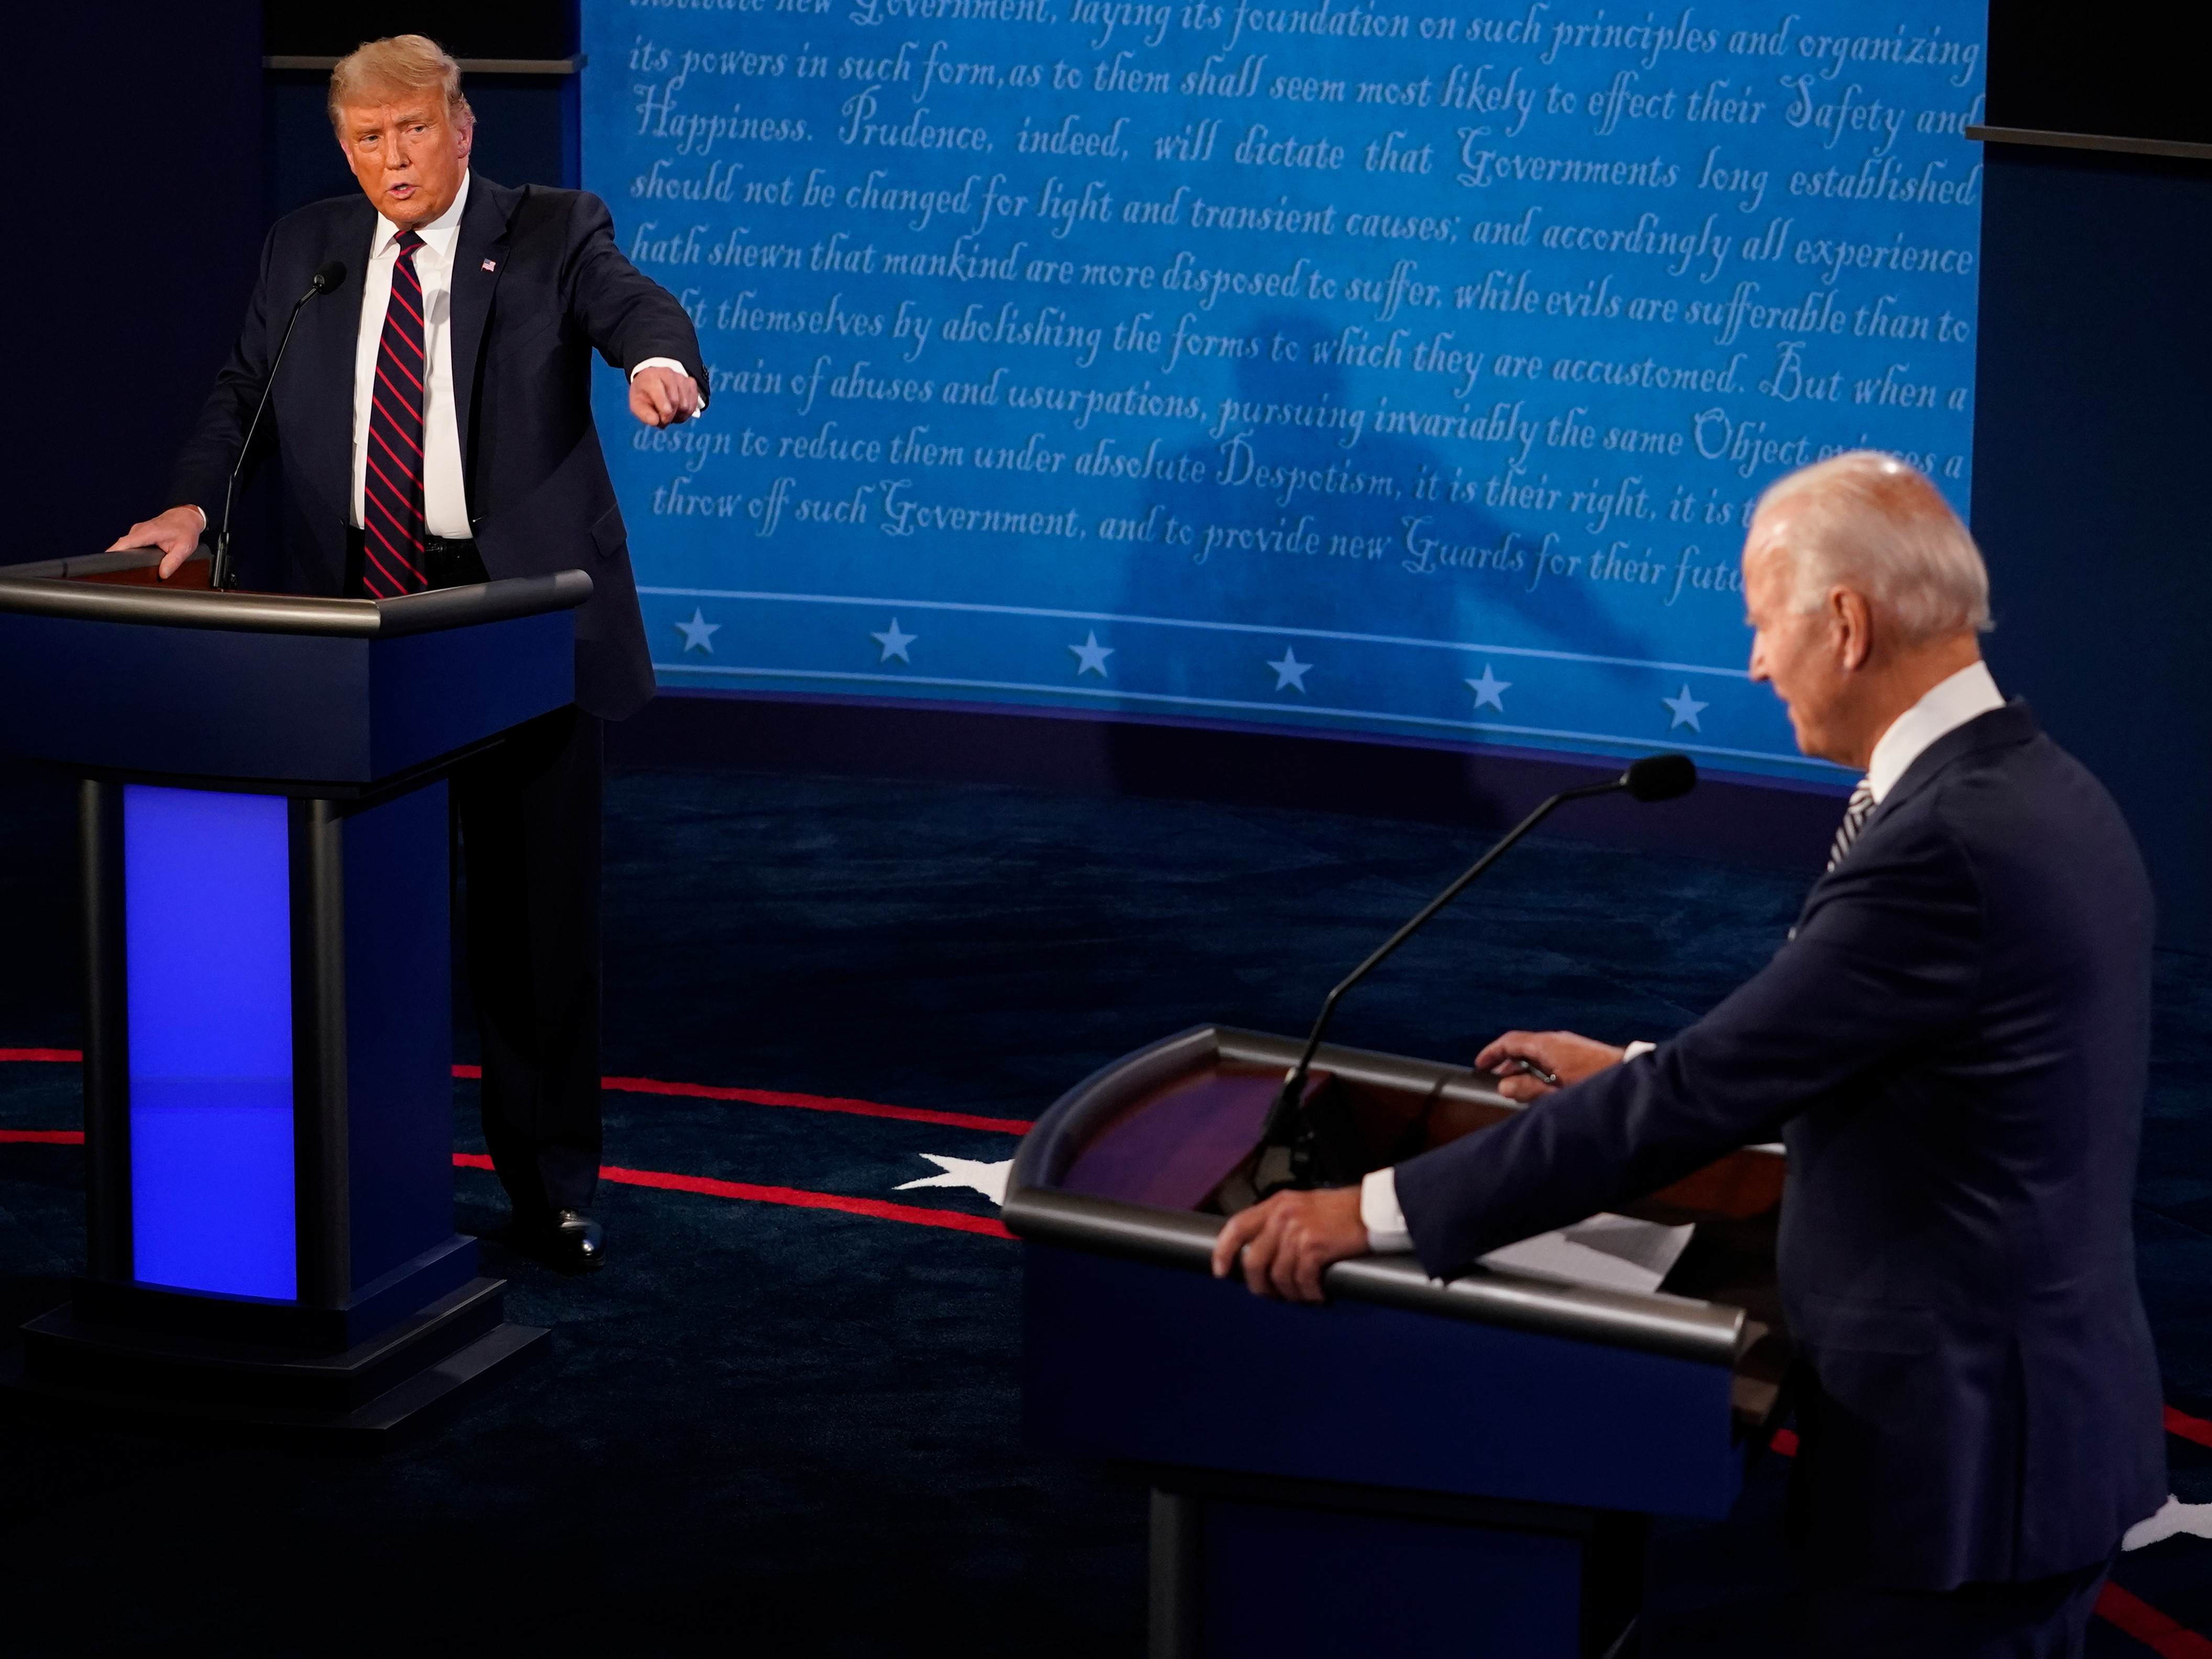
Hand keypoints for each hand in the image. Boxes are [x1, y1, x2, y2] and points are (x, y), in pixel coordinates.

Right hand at [107, 506, 205, 580]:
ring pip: (125, 544)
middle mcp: (139, 529)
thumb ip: (173, 561)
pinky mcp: (139, 533)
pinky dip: (129, 551)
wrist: (187, 516)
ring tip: (125, 568)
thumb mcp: (184, 548)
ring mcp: (138, 530)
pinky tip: (133, 560)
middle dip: (117, 558)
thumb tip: (163, 574)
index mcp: (148, 532)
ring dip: (124, 554)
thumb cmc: (186, 530)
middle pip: (121, 545)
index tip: (107, 564)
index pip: (124, 543)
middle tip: (118, 572)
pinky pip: (130, 542)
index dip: (114, 554)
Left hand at [629, 365, 699, 427]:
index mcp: (651, 377)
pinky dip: (686, 413)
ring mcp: (681, 377)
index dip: (664, 411)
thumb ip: (643, 414)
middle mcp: (668, 374)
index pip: (660, 394)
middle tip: (663, 420)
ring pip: (686, 405)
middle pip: (675, 402)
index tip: (662, 422)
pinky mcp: (691, 382)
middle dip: (670, 417)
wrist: (654, 380)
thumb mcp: (637, 404)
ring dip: (678, 416)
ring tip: (670, 415)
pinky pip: (693, 405)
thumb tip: (655, 422)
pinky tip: (678, 411)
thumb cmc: (645, 394)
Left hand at [1209, 1185, 1368, 1302]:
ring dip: (1290, 1293)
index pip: (1236, 1226)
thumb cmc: (1342, 1210)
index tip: (1220, 1271)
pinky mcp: (1315, 1246)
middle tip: (1271, 1295)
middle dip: (1259, 1285)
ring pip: (1278, 1275)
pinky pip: (1302, 1280)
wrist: (1374, 1208)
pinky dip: (1309, 1293)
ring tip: (1301, 1295)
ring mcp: (1298, 1230)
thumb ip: (1280, 1222)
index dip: (1223, 1251)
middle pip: (1254, 1261)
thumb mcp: (1303, 1206)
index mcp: (1277, 1203)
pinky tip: (1318, 1294)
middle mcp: (1283, 1215)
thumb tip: (1262, 1251)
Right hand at [1473, 1030, 1626, 1101]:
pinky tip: (1541, 1085)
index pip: (1510, 1042)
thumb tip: (1504, 1086)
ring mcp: (1569, 1044)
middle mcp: (1556, 1040)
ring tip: (1517, 1087)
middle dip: (1507, 1063)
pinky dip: (1538, 1067)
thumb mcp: (1555, 1093)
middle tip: (1496, 1081)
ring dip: (1524, 1067)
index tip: (1480, 1065)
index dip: (1492, 1053)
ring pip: (1537, 1052)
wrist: (1630, 1077)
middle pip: (1522, 1046)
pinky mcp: (1580, 1052)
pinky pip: (1550, 1055)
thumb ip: (1527, 1090)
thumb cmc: (1593, 1085)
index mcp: (1546, 1045)